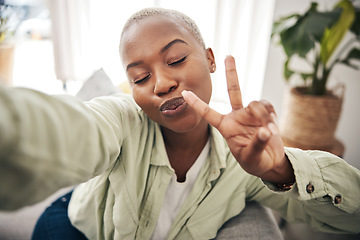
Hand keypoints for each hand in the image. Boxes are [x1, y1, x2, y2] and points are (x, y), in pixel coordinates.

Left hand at [182, 56, 294, 183]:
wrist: (271, 162)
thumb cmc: (254, 162)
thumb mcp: (251, 158)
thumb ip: (256, 144)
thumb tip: (264, 130)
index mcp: (226, 127)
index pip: (208, 113)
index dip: (196, 104)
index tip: (184, 93)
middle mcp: (237, 116)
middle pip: (234, 91)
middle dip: (231, 73)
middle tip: (228, 56)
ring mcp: (251, 114)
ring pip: (256, 103)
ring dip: (263, 116)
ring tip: (267, 131)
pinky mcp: (265, 114)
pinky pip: (268, 107)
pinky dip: (271, 117)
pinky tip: (272, 129)